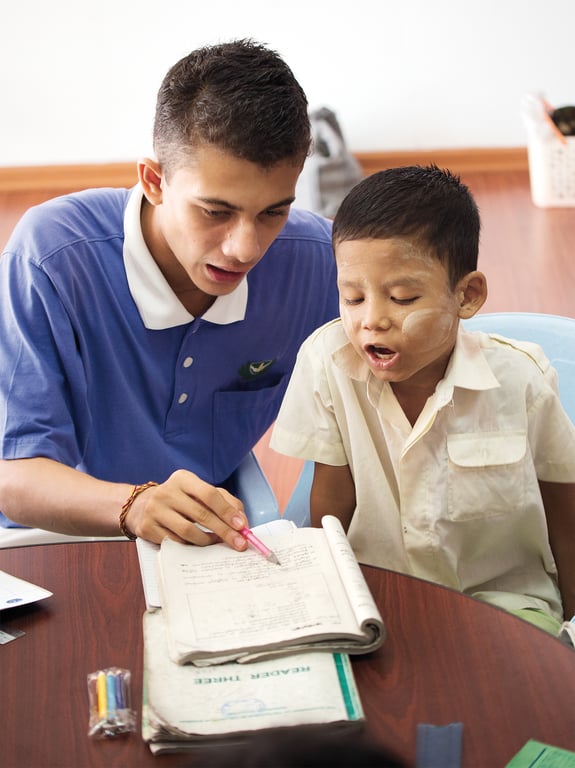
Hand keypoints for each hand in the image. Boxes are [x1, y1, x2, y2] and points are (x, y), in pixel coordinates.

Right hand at [124, 470, 249, 549]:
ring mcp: (154, 510)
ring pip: (188, 531)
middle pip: (201, 514)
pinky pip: (175, 543)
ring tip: (217, 543)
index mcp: (183, 479)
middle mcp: (166, 492)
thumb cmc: (181, 500)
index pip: (209, 494)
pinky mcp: (146, 528)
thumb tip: (242, 522)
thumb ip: (225, 502)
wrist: (143, 506)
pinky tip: (199, 545)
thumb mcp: (200, 493)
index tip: (242, 526)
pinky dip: (190, 546)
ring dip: (208, 541)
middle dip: (224, 531)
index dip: (227, 511)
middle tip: (239, 544)